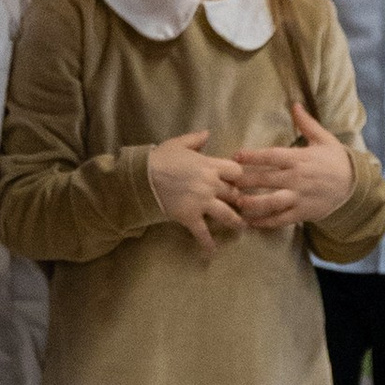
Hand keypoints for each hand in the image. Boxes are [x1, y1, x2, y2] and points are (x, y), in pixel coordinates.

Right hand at [147, 127, 250, 253]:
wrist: (143, 176)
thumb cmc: (161, 158)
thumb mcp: (178, 143)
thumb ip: (195, 139)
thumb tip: (207, 133)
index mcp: (210, 165)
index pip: (236, 171)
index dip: (238, 177)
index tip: (236, 181)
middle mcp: (211, 184)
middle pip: (233, 194)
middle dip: (237, 199)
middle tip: (239, 205)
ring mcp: (202, 202)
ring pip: (226, 214)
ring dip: (235, 222)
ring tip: (241, 227)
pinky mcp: (190, 217)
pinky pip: (203, 233)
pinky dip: (208, 244)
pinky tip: (212, 252)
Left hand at [231, 102, 356, 229]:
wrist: (355, 186)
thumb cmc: (337, 161)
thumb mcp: (324, 139)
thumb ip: (307, 124)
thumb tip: (295, 105)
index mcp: (299, 159)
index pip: (271, 156)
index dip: (252, 156)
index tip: (235, 156)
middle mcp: (297, 178)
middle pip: (265, 179)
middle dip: (244, 180)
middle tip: (226, 181)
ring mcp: (299, 197)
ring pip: (271, 202)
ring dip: (252, 203)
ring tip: (237, 203)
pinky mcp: (302, 213)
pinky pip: (281, 219)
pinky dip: (265, 222)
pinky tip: (251, 222)